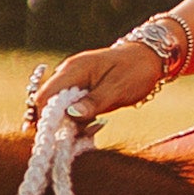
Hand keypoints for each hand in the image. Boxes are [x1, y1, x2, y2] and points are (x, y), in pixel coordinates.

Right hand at [24, 38, 166, 127]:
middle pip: (47, 104)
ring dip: (69, 124)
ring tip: (93, 129)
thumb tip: (70, 115)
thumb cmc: (136, 70)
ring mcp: (73, 82)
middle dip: (57, 124)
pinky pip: (70, 109)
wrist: (150, 58)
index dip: (44, 118)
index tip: (56, 137)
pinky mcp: (80, 91)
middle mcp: (68, 75)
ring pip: (58, 109)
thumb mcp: (118, 89)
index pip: (44, 96)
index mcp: (73, 70)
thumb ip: (94, 102)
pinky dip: (78, 120)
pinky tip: (94, 125)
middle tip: (79, 136)